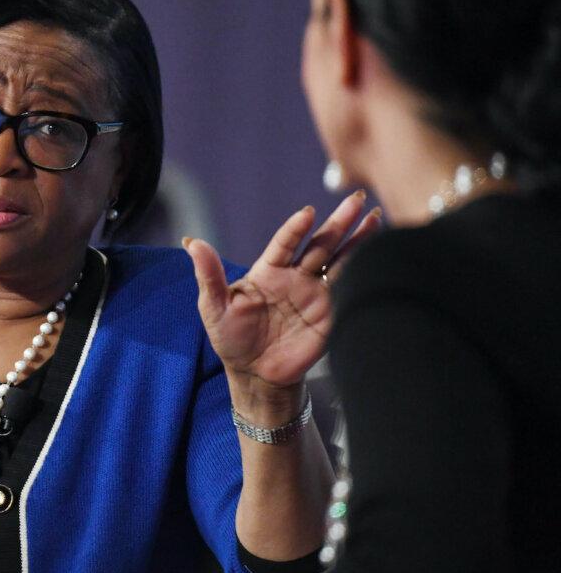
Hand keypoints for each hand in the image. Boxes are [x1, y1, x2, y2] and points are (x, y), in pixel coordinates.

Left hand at [184, 192, 380, 388]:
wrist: (255, 374)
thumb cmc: (230, 338)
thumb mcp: (213, 307)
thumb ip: (208, 275)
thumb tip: (190, 242)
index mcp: (268, 270)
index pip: (285, 243)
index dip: (295, 229)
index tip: (308, 214)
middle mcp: (296, 276)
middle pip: (321, 244)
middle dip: (340, 222)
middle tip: (358, 198)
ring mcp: (316, 294)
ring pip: (341, 261)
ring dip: (360, 240)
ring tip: (377, 217)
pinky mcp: (331, 314)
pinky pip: (349, 290)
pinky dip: (365, 272)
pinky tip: (381, 255)